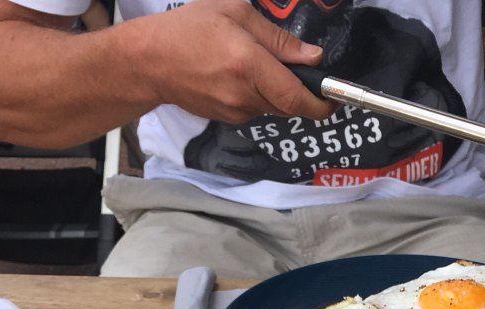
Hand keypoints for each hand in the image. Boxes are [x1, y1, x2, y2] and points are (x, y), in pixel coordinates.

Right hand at [139, 0, 334, 122]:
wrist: (149, 62)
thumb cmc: (188, 29)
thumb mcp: (235, 13)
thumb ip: (278, 38)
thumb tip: (312, 56)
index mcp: (249, 66)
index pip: (295, 98)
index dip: (321, 103)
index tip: (335, 99)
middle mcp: (244, 95)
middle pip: (289, 105)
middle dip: (300, 91)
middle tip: (298, 69)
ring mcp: (236, 112)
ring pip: (273, 107)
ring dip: (277, 90)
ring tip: (255, 62)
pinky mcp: (228, 119)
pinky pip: (256, 108)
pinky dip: (259, 93)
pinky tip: (239, 73)